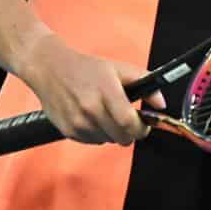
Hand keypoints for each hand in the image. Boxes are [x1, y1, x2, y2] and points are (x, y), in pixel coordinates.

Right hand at [17, 32, 167, 145]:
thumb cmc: (85, 68)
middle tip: (127, 120)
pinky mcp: (68, 131)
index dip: (141, 128)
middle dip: (129, 132)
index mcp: (105, 91)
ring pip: (108, 141)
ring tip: (105, 114)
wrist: (49, 68)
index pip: (128, 122)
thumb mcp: (117, 68)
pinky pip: (93, 141)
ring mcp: (78, 122)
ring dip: (112, 132)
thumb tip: (161, 104)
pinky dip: (97, 134)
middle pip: (121, 137)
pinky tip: (92, 117)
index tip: (144, 126)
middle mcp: (90, 109)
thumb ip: (143, 82)